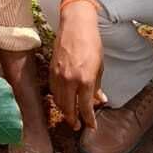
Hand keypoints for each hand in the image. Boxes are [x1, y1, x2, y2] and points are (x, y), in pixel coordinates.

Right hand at [49, 5, 105, 130]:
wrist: (76, 26)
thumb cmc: (91, 43)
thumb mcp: (99, 66)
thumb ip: (98, 86)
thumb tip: (101, 100)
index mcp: (85, 80)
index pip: (85, 107)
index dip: (89, 120)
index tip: (91, 126)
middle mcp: (70, 80)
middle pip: (69, 108)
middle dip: (74, 120)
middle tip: (78, 127)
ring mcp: (58, 76)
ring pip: (59, 101)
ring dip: (65, 111)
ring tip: (71, 116)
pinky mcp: (51, 70)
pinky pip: (54, 91)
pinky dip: (58, 99)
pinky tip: (63, 100)